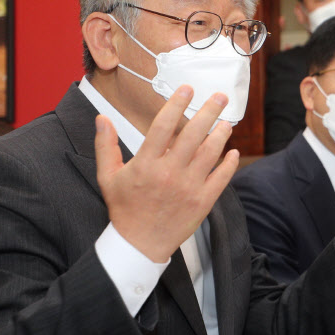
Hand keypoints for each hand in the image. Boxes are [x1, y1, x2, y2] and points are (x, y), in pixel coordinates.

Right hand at [94, 86, 238, 261]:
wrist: (139, 244)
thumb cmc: (124, 209)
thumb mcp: (108, 177)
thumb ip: (105, 146)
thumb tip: (102, 118)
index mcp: (146, 164)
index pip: (164, 126)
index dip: (176, 105)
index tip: (187, 89)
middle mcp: (169, 173)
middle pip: (193, 135)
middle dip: (208, 112)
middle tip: (220, 96)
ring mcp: (189, 188)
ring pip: (211, 154)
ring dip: (221, 135)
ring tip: (226, 122)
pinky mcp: (203, 202)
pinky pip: (221, 179)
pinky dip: (229, 164)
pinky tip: (233, 152)